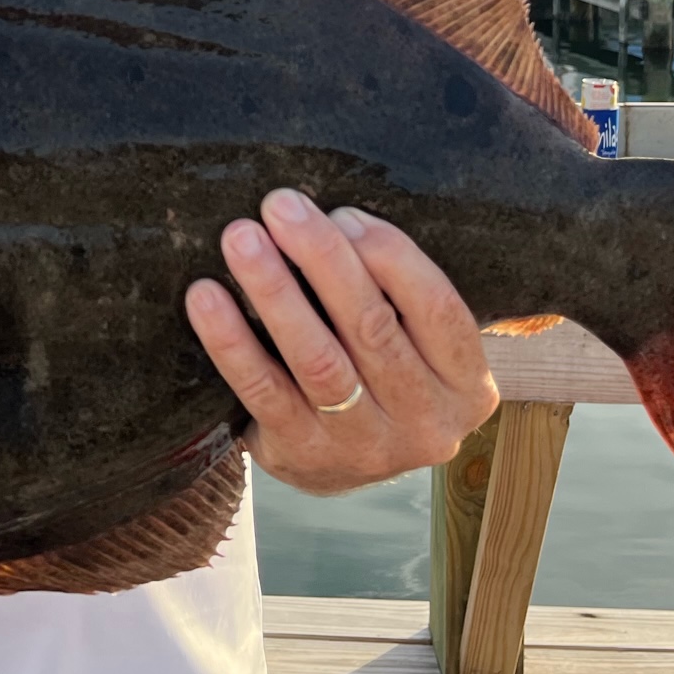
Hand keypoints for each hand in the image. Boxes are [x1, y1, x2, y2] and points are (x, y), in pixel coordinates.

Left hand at [186, 190, 497, 495]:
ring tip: (241, 239)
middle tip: (280, 206)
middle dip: (322, 256)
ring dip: (276, 291)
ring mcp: (364, 448)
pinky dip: (231, 341)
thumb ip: (396, 292)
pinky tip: (206, 297)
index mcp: (467, 387)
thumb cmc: (380, 373)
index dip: (390, 254)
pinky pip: (262, 391)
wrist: (343, 468)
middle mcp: (425, 423)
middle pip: (372, 327)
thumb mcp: (416, 343)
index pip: (438, 309)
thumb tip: (333, 214)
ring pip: (318, 360)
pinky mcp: (302, 457)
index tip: (342, 213)